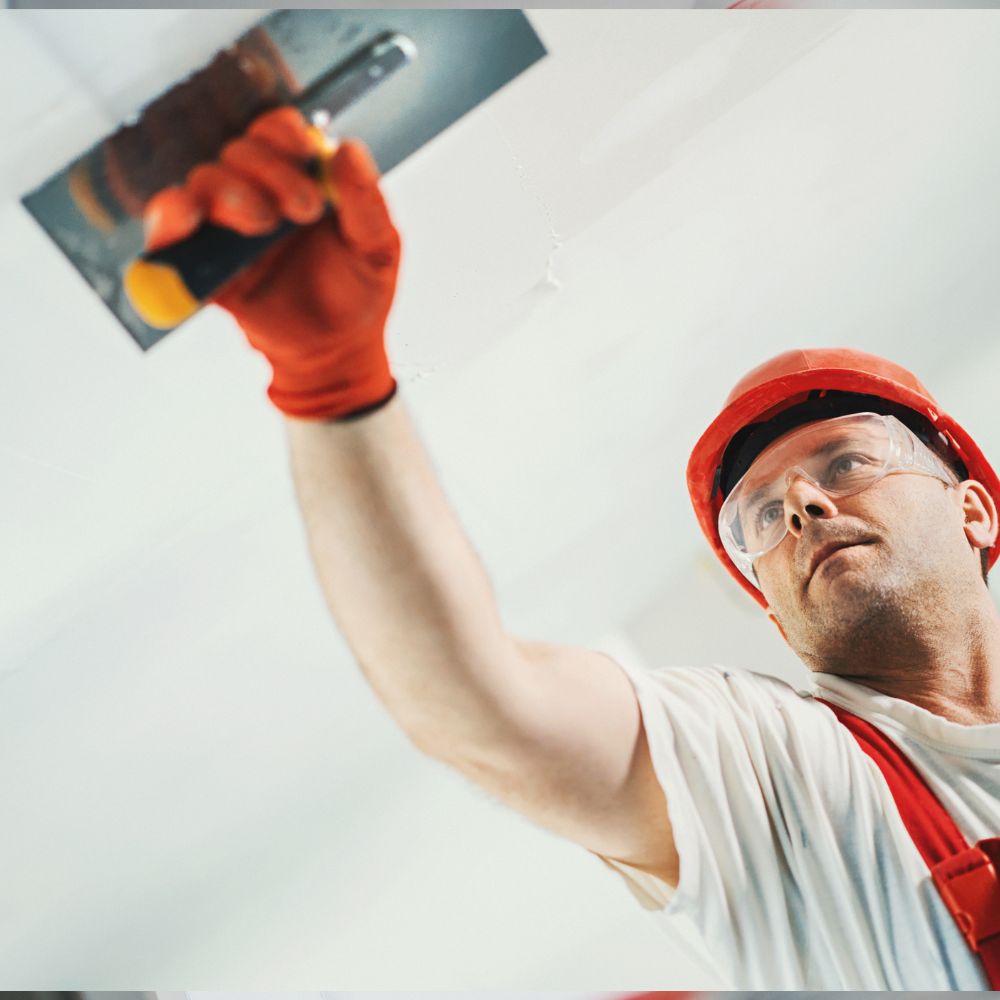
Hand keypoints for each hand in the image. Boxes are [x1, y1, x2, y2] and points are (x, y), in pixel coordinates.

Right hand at [143, 107, 400, 420]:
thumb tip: (346, 147)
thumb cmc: (359, 291)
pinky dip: (168, 219)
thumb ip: (365, 199)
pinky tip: (187, 221)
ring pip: (203, 180)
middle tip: (303, 211)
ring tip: (263, 225)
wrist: (336, 350)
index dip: (283, 134)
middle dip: (268, 171)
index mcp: (299, 178)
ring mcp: (226, 227)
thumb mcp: (378, 246)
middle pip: (239, 151)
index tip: (306, 157)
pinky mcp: (202, 264)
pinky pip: (169, 231)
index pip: (275, 132)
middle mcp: (257, 193)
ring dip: (230, 191)